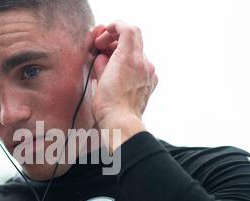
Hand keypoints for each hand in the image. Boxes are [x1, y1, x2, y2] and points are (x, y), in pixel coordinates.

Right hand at [92, 21, 157, 148]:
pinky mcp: (150, 83)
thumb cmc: (108, 106)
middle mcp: (142, 63)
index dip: (114, 27)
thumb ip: (102, 62)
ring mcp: (148, 73)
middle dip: (116, 40)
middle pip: (133, 39)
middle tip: (102, 48)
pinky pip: (142, 66)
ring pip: (137, 53)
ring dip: (123, 53)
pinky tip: (120, 75)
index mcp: (129, 58)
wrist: (121, 123)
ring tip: (109, 64)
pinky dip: (130, 65)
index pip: (127, 29)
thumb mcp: (99, 79)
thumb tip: (102, 58)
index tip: (103, 35)